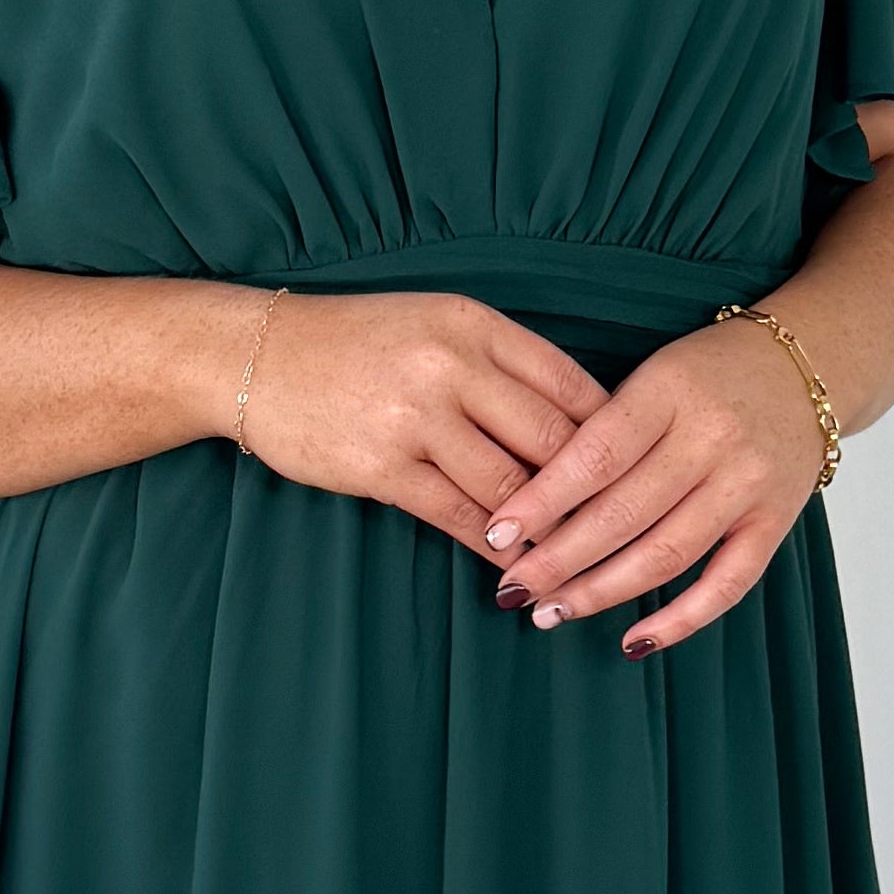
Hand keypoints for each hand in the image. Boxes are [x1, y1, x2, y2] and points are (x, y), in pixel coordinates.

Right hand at [237, 287, 606, 550]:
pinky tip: (516, 568)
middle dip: (591, 492)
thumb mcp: (434, 326)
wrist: (257, 356)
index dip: (612, 435)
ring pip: (511, 485)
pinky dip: (495, 548)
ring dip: (547, 530)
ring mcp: (416, 416)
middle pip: (551, 439)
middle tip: (622, 529)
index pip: (569, 384)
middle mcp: (452, 365)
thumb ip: (498, 365)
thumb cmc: (354, 344)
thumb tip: (573, 425)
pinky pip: (459, 515)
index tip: (637, 472)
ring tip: (576, 560)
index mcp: (474, 324)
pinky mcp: (383, 466)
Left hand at [485, 315, 827, 653]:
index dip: (541, 501)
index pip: (594, 456)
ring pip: (666, 553)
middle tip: (513, 589)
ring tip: (551, 612)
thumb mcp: (652, 376)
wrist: (805, 368)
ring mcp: (749, 483)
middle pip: (623, 513)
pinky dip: (681, 619)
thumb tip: (532, 507)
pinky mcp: (776, 521)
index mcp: (669, 391)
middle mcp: (713, 438)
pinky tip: (635, 640)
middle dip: (558, 560)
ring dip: (602, 592)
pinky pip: (728, 584)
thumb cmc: (708, 373)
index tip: (495, 535)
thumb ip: (602, 431)